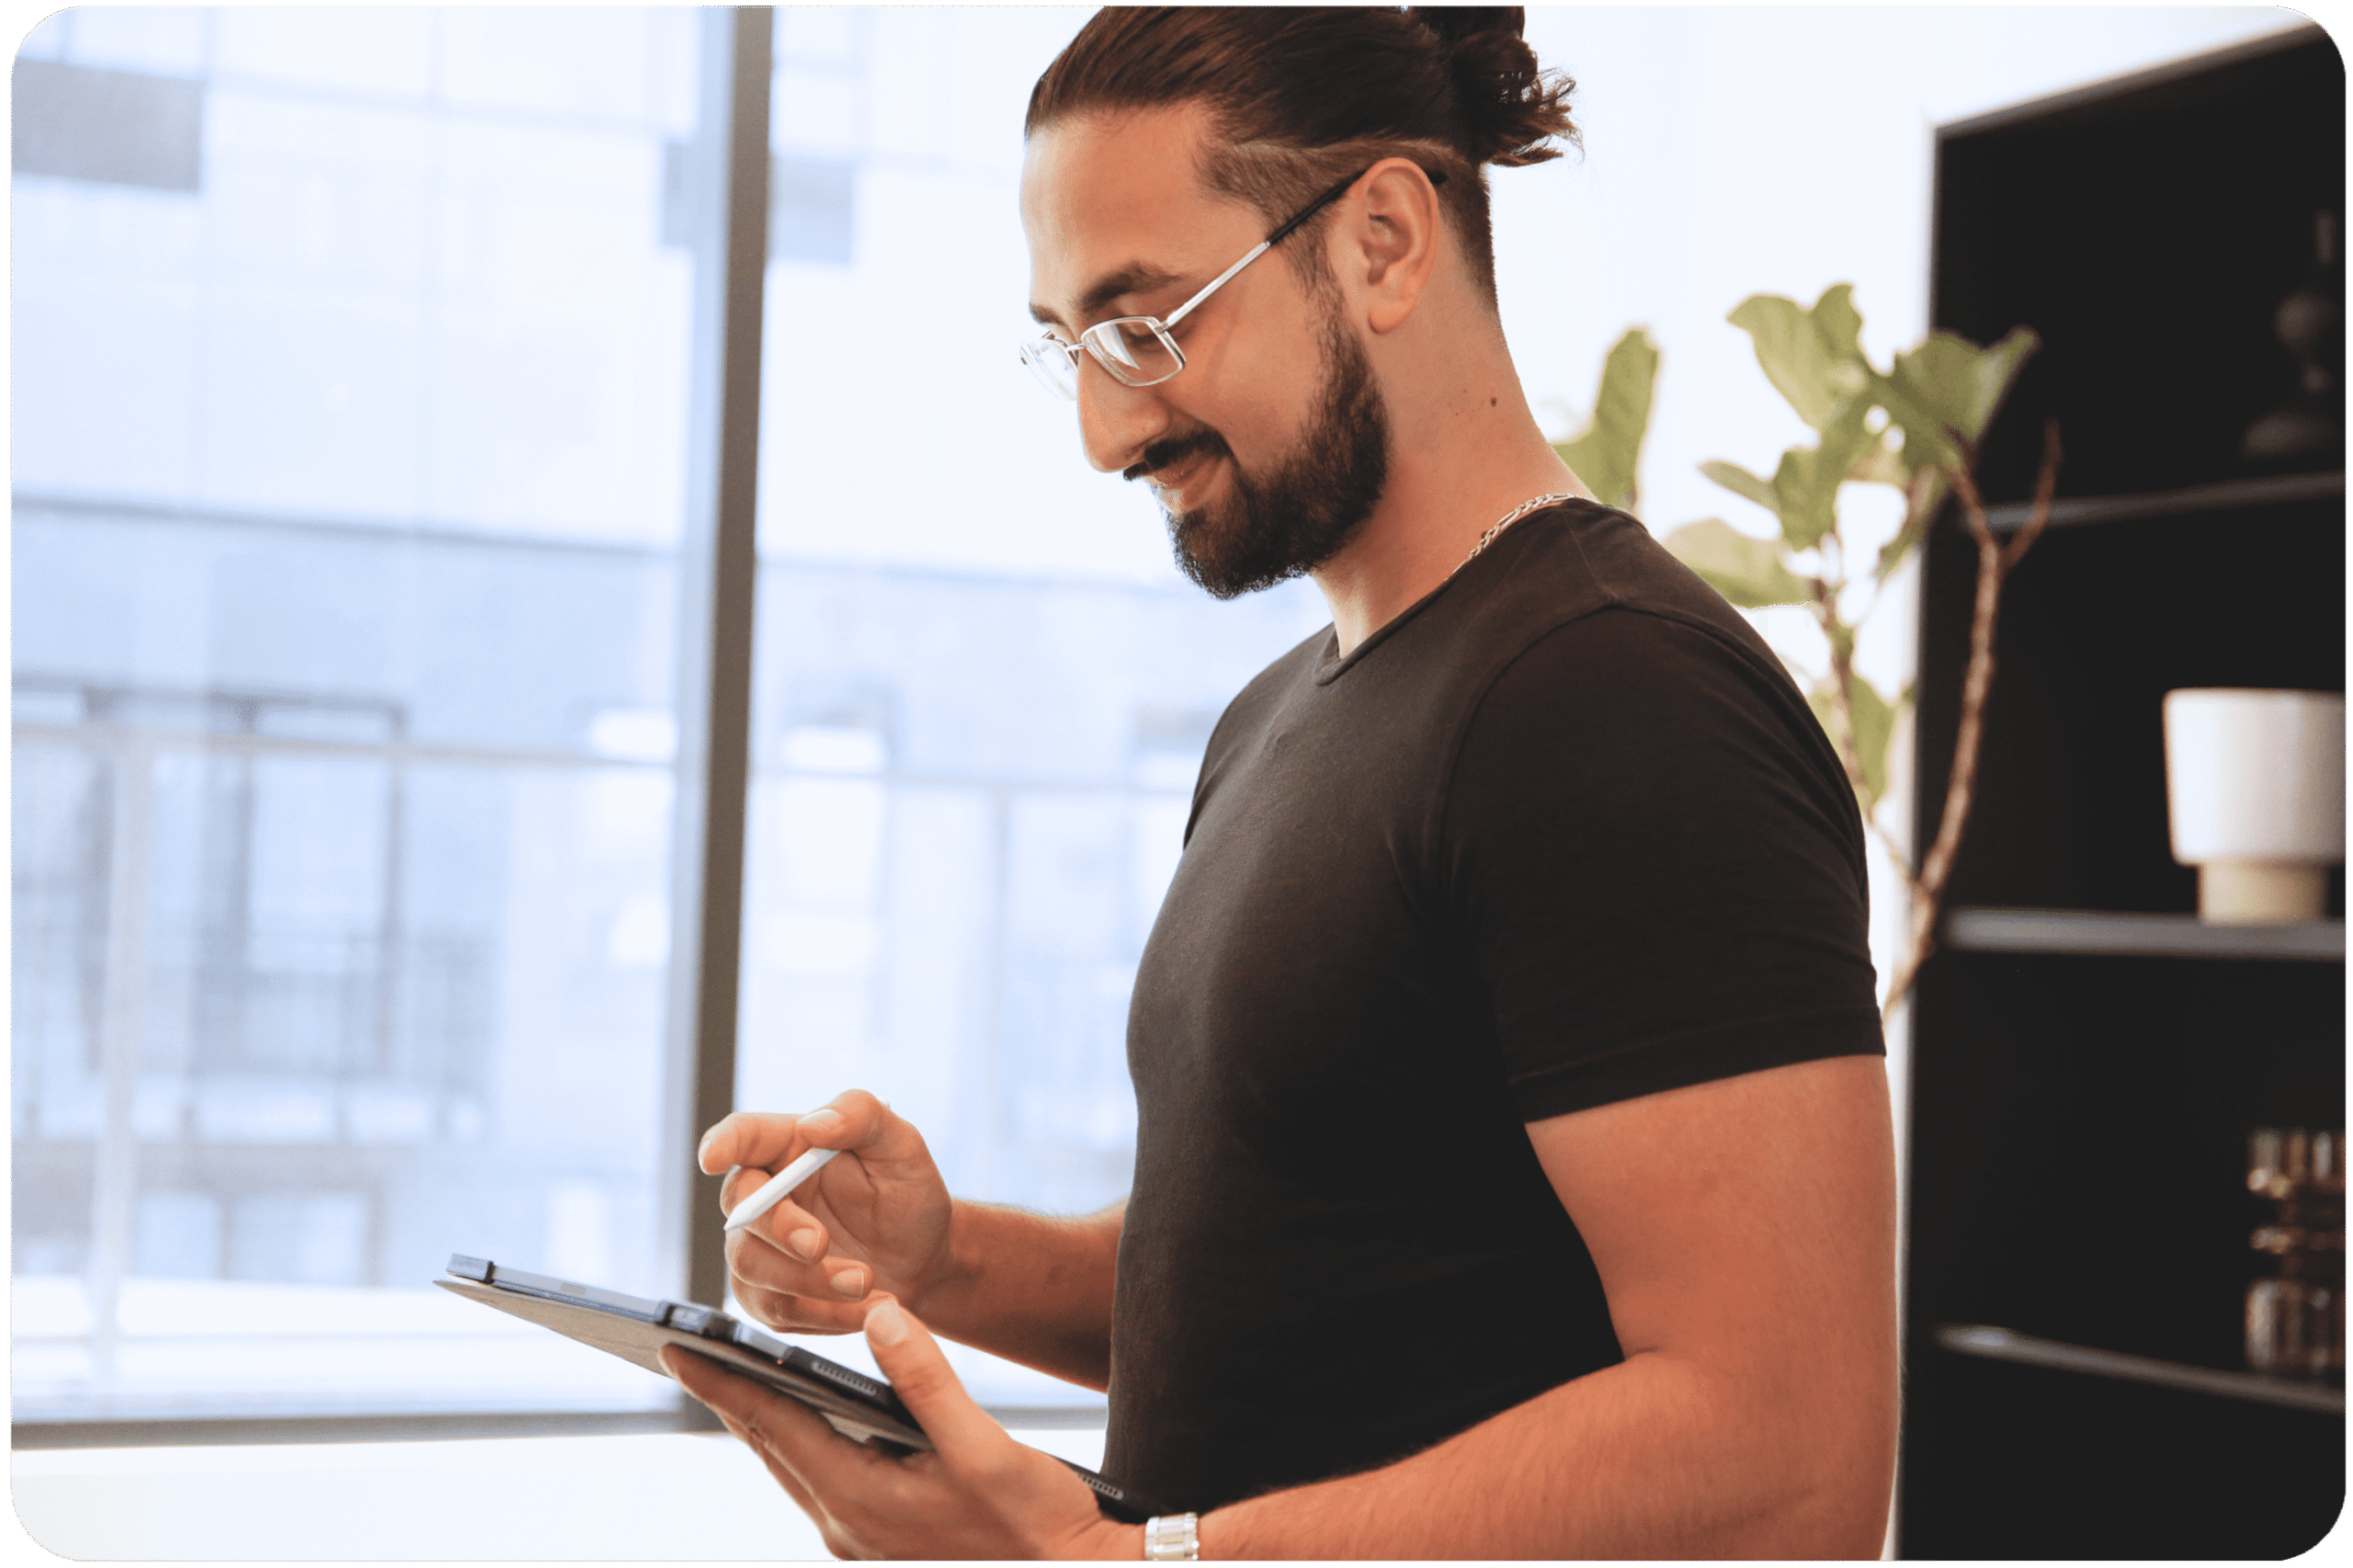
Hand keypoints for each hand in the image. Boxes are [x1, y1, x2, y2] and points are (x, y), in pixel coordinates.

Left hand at [660, 1298, 1138, 1560]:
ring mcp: (863, 1537)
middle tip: (688, 1352)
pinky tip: (810, 1416)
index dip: (722, 1384)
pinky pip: (823, 1479)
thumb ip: (928, 1379)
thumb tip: (880, 1314)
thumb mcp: (986, 1445)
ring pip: (795, 1465)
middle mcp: (849, 1524)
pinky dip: (803, 1440)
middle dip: (730, 1396)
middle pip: (772, 1447)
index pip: (774, 1426)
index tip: (676, 1349)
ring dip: (764, 1418)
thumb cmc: (1036, 1520)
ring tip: (734, 1375)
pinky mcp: (884, 1538)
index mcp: (861, 1498)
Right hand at [701, 1090, 958, 1333]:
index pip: (742, 1136)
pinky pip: (775, 1311)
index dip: (721, 1143)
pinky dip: (823, 1313)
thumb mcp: (900, 1145)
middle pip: (740, 1209)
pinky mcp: (769, 1295)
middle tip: (819, 1244)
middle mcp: (765, 1196)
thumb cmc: (907, 1193)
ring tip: (867, 1282)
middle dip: (778, 1228)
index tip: (713, 1159)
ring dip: (809, 1280)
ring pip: (753, 1266)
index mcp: (788, 1147)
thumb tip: (814, 1123)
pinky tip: (863, 1308)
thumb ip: (861, 1116)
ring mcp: (761, 1248)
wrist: (924, 1258)